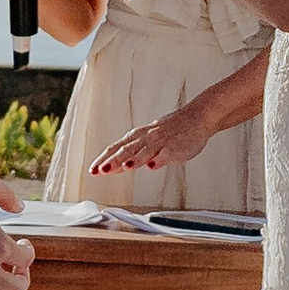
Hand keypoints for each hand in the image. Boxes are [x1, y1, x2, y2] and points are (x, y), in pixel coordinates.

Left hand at [90, 101, 210, 176]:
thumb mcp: (149, 142)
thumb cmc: (172, 132)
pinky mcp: (176, 146)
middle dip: (112, 161)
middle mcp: (146, 138)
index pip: (116, 148)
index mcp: (138, 137)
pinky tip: (152, 166)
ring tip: (124, 168)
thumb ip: (134, 155)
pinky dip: (159, 159)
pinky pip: (166, 153)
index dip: (103, 159)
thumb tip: (117, 167)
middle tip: (100, 171)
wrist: (196, 118)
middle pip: (126, 149)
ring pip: (144, 151)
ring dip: (133, 159)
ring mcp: (161, 141)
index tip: (92, 171)